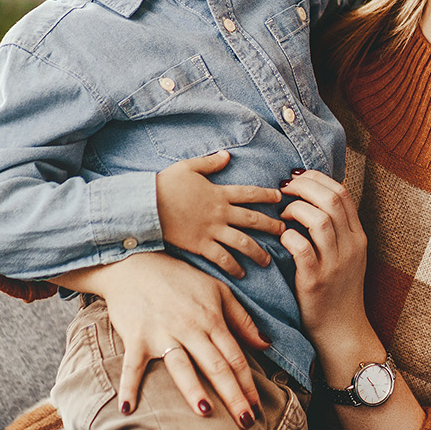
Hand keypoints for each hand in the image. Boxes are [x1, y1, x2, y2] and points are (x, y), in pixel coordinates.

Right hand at [53, 252, 269, 427]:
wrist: (135, 263)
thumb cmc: (180, 279)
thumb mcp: (218, 291)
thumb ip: (242, 319)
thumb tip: (265, 344)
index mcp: (212, 320)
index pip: (235, 357)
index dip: (248, 384)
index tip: (257, 408)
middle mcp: (189, 329)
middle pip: (215, 366)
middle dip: (233, 395)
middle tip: (246, 422)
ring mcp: (162, 334)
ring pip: (181, 366)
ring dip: (192, 389)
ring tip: (205, 412)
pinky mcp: (136, 337)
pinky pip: (132, 365)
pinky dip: (128, 385)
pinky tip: (128, 407)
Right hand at [156, 151, 285, 277]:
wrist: (145, 205)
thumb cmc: (164, 184)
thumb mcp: (188, 167)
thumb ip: (210, 163)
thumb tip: (227, 155)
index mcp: (219, 193)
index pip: (249, 193)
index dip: (266, 195)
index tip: (279, 198)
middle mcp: (220, 213)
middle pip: (253, 220)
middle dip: (271, 226)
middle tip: (284, 231)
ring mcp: (211, 230)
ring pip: (242, 242)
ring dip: (257, 252)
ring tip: (268, 261)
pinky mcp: (200, 245)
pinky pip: (222, 258)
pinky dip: (233, 266)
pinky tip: (241, 274)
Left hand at [278, 170, 369, 342]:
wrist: (342, 330)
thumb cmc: (338, 290)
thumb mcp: (347, 255)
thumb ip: (336, 229)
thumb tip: (312, 197)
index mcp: (358, 237)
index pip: (341, 193)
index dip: (316, 179)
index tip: (296, 179)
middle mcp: (351, 247)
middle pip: (331, 200)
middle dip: (303, 187)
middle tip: (283, 190)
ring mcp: (335, 264)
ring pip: (320, 220)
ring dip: (295, 209)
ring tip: (282, 215)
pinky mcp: (316, 282)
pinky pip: (302, 249)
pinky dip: (289, 237)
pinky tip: (282, 238)